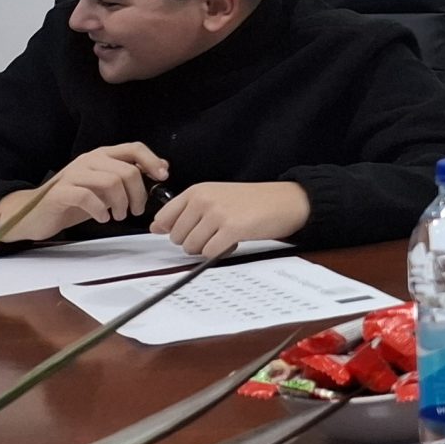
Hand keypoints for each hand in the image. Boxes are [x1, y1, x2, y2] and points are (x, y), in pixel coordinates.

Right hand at [0, 143, 168, 242]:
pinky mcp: (61, 192)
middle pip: (127, 171)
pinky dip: (100, 210)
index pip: (134, 148)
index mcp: (102, 156)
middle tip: (136, 210)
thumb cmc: (74, 201)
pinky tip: (102, 217)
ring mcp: (73, 175)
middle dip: (138, 194)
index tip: (163, 177)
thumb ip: (129, 175)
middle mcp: (88, 160)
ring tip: (118, 215)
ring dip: (121, 203)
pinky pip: (88, 197)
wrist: (34, 213)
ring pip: (111, 182)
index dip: (152, 161)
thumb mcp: (106, 186)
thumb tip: (162, 168)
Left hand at [148, 181, 308, 257]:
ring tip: (225, 236)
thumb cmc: (254, 201)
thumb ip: (186, 210)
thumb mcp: (217, 196)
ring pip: (191, 247)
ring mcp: (217, 214)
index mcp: (197, 191)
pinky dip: (219, 252)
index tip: (188, 231)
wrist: (288, 201)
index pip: (163, 218)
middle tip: (215, 233)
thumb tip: (156, 228)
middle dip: (193, 241)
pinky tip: (232, 242)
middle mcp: (204, 200)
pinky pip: (209, 252)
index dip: (173, 231)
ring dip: (207, 248)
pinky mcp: (231, 229)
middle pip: (176, 237)